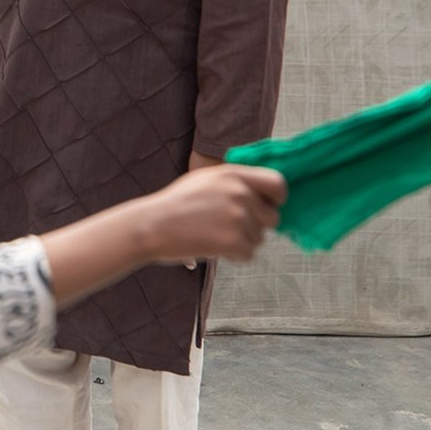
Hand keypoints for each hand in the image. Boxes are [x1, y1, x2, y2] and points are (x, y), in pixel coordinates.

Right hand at [136, 165, 285, 266]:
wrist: (153, 225)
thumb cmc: (177, 204)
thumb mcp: (206, 180)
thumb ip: (235, 182)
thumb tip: (264, 195)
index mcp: (234, 174)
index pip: (278, 183)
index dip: (277, 199)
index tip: (268, 207)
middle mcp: (240, 193)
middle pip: (272, 217)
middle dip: (256, 226)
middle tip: (229, 227)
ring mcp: (238, 217)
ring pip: (259, 238)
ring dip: (241, 241)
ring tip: (213, 235)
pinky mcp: (234, 241)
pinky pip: (248, 254)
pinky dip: (233, 256)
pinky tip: (212, 246)